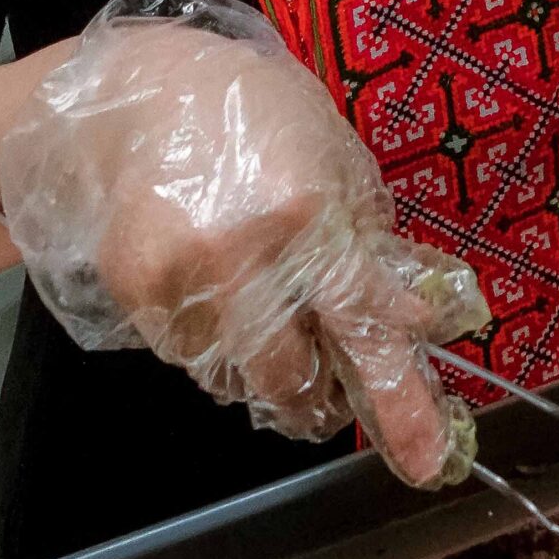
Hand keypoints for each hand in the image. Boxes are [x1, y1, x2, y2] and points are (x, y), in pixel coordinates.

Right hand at [0, 0, 488, 486]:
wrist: (135, 95)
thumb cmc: (254, 113)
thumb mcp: (336, 162)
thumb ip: (373, 249)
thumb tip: (417, 319)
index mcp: (306, 217)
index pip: (362, 328)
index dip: (398, 400)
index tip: (425, 464)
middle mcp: (240, 260)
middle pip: (290, 378)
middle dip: (316, 393)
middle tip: (326, 382)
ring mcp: (177, 283)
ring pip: (236, 378)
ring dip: (263, 368)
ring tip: (262, 308)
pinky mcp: (133, 295)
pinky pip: (189, 357)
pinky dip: (215, 346)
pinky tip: (215, 290)